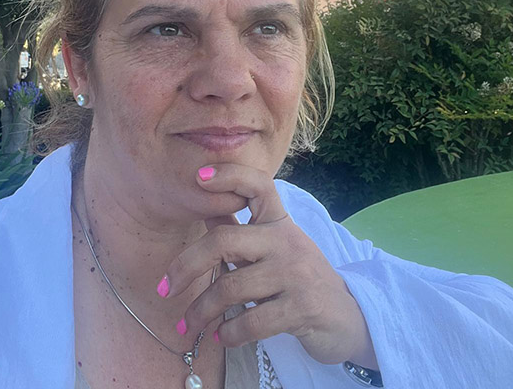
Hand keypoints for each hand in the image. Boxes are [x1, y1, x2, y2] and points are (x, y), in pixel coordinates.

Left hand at [159, 163, 378, 368]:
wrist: (347, 319)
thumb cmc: (298, 279)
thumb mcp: (273, 249)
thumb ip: (241, 231)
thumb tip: (204, 209)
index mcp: (279, 221)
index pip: (258, 185)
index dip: (229, 175)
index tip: (198, 177)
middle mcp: (287, 240)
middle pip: (224, 240)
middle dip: (186, 266)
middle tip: (164, 290)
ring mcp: (296, 273)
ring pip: (231, 287)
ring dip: (201, 312)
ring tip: (188, 326)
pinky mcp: (302, 308)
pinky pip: (251, 321)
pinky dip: (228, 334)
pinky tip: (220, 337)